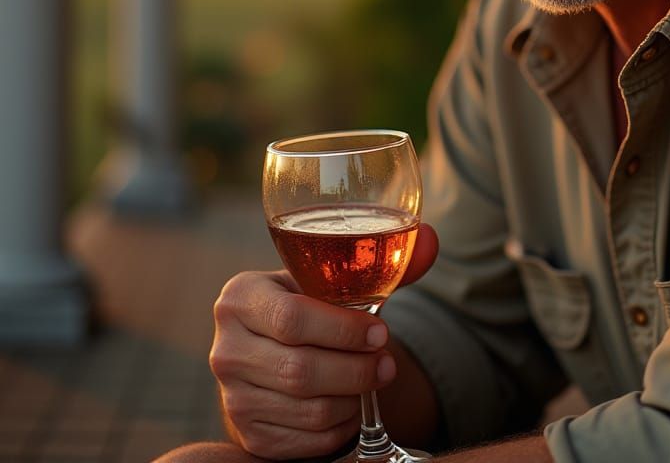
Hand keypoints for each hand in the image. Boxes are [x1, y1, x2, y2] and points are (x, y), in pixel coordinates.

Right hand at [210, 223, 437, 459]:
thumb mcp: (330, 278)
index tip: (381, 332)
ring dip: (353, 398)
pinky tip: (352, 404)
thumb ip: (381, 261)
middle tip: (388, 364)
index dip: (345, 330)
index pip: (293, 318)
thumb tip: (431, 240)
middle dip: (356, 370)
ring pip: (307, 409)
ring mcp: (232, 396)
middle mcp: (226, 348)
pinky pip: (305, 441)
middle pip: (300, 370)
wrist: (276, 347)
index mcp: (241, 297)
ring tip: (374, 379)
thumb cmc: (311, 305)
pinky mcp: (247, 434)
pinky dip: (339, 427)